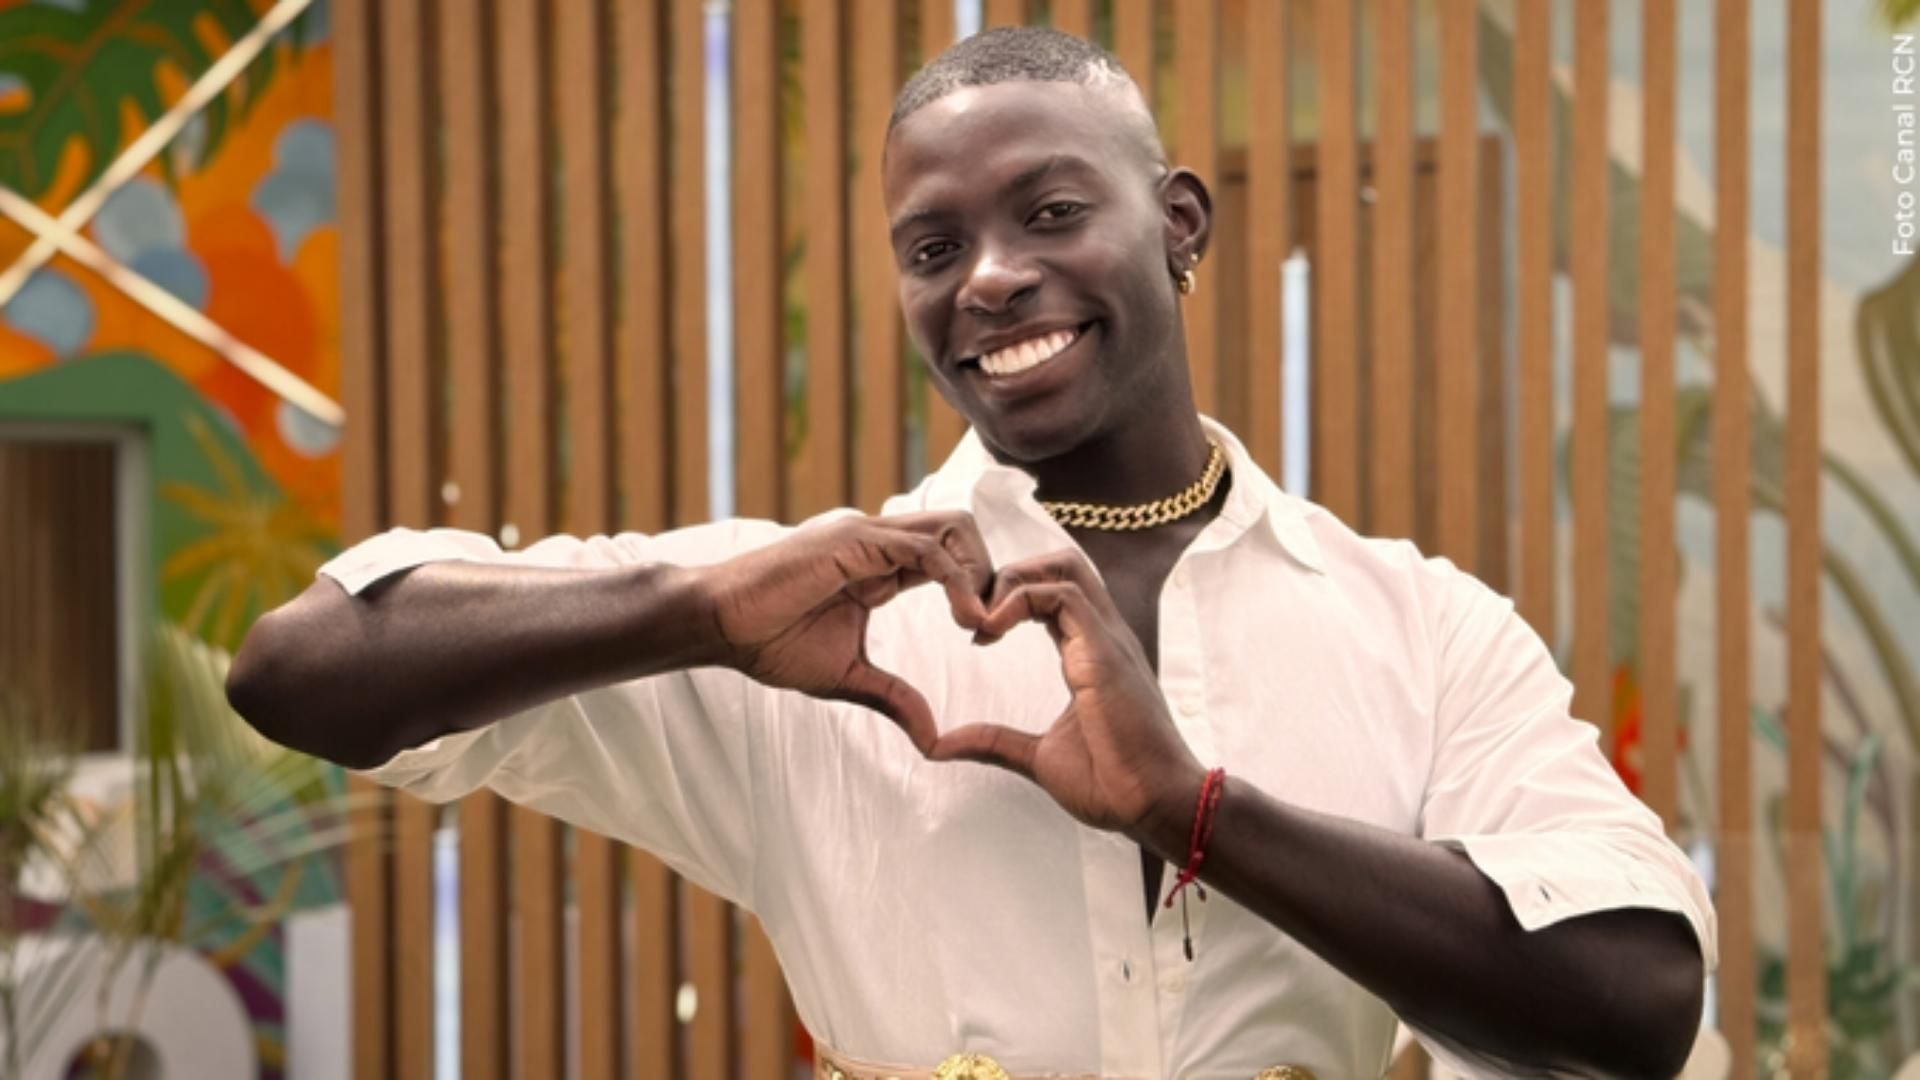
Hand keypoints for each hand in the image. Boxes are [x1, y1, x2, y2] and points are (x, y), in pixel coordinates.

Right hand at [698, 512, 991, 751]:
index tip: (983, 635)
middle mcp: (880, 541)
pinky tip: (964, 619)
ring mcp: (868, 536)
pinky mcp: (855, 541)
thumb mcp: (847, 677)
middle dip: (990, 571)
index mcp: (881, 566)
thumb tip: (934, 741)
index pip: (951, 555)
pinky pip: (925, 549)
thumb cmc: (770, 642)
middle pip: (962, 528)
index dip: (978, 589)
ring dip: (980, 571)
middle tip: (992, 624)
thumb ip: (894, 699)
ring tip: (980, 623)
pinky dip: (956, 579)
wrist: (719, 626)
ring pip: (953, 527)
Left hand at [930, 551, 1205, 847]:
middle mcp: (1103, 637)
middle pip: (1062, 564)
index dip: (1011, 598)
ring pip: (1064, 566)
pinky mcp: (1105, 650)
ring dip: (1013, 580)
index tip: (978, 633)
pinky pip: (1062, 595)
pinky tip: (991, 631)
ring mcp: (1108, 639)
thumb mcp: (1039, 758)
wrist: (1156, 804)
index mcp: (1092, 655)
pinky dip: (1019, 599)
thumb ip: (994, 742)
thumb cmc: (1112, 784)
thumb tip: (941, 745)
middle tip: (976, 612)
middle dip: (1012, 573)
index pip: (1055, 595)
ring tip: (981, 618)